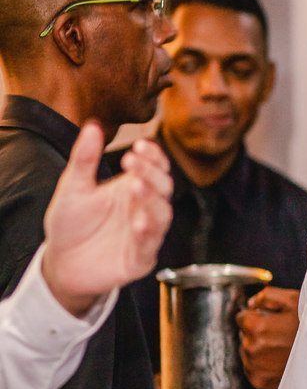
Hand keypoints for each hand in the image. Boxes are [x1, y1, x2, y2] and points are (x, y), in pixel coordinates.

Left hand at [41, 122, 172, 315]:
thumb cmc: (70, 225)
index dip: (153, 156)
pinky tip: (138, 222)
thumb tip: (93, 126)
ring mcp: (145, 234)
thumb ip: (85, 158)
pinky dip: (147, 234)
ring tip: (136, 186)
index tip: (139, 145)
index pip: (155, 168)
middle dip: (153, 173)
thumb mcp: (73, 187)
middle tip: (134, 162)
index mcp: (133, 188)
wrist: (60, 263)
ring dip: (153, 200)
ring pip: (162, 215)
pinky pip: (150, 245)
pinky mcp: (140, 259)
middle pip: (164, 188)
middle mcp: (144, 209)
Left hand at [237, 287, 299, 388]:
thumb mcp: (294, 300)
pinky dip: (261, 364)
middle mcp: (253, 348)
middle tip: (280, 333)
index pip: (242, 317)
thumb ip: (267, 296)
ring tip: (282, 347)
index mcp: (258, 327)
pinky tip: (278, 359)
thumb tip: (251, 303)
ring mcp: (256, 367)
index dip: (256, 315)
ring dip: (259, 348)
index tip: (270, 319)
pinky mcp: (261, 381)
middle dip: (258, 332)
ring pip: (247, 352)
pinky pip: (252, 369)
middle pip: (245, 335)